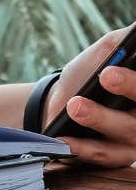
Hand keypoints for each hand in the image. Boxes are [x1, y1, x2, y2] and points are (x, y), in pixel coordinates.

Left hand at [43, 22, 135, 167]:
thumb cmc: (89, 72)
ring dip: (100, 117)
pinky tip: (65, 139)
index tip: (116, 66)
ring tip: (75, 105)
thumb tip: (134, 32)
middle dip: (131, 87)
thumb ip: (125, 41)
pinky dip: (83, 147)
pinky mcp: (116, 157)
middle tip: (107, 75)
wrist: (60, 99)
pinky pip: (102, 154)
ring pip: (126, 130)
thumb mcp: (107, 50)